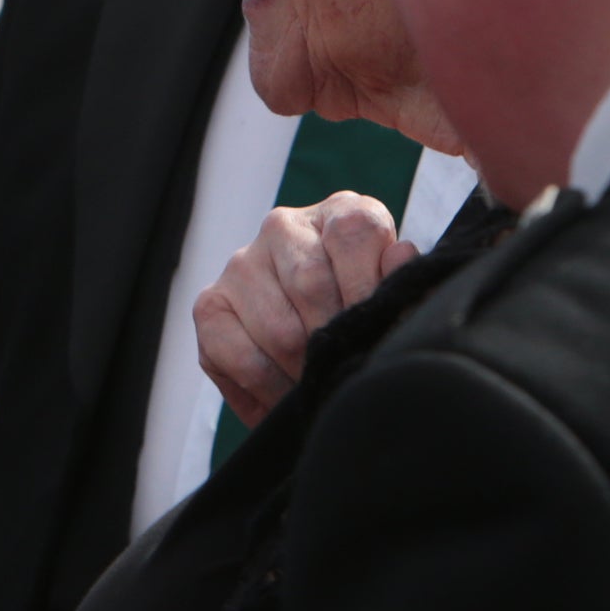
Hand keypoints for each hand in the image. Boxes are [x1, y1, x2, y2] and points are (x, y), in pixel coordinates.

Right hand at [193, 191, 414, 428]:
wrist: (317, 334)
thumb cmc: (364, 312)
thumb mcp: (393, 294)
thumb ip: (400, 282)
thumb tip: (400, 258)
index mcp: (341, 213)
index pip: (352, 235)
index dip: (367, 290)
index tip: (375, 330)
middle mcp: (284, 227)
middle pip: (311, 285)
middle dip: (335, 342)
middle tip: (346, 371)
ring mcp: (241, 264)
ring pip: (278, 330)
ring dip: (304, 372)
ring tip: (322, 387)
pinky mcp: (209, 305)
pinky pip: (238, 357)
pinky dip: (268, 389)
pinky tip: (288, 397)